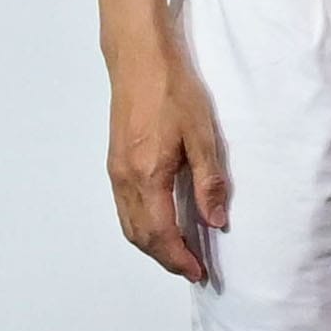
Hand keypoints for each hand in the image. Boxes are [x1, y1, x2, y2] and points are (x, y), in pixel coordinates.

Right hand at [107, 38, 230, 283]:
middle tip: (192, 269)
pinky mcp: (114, 161)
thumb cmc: (174, 90)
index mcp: (148, 176)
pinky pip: (124, 208)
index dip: (179, 258)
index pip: (161, 234)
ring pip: (129, 224)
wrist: (139, 58)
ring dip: (152, 245)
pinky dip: (141, 226)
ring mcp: (116, 171)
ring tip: (178, 252)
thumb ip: (208, 182)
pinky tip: (159, 223)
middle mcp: (125, 179)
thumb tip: (215, 222)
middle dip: (166, 258)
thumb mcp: (202, 135)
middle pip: (141, 236)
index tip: (199, 272)